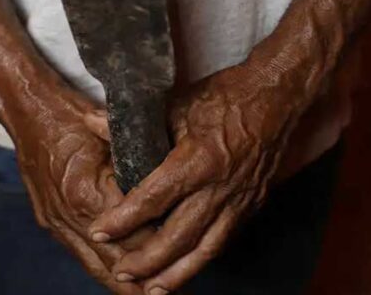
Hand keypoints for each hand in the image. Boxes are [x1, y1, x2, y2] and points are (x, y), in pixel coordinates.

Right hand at [0, 71, 152, 294]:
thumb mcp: (111, 132)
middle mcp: (69, 215)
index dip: (158, 247)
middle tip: (171, 292)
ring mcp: (56, 222)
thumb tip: (168, 183)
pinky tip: (121, 280)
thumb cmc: (69, 114)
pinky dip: (103, 270)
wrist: (25, 110)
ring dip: (123, 283)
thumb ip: (137, 160)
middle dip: (143, 278)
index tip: (182, 255)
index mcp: (86, 192)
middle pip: (114, 260)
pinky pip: (80, 256)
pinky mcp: (50, 223)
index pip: (131, 233)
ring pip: (95, 266)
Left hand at [89, 62, 309, 293]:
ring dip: (177, 273)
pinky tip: (187, 267)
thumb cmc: (227, 95)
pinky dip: (203, 258)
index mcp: (198, 160)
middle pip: (178, 236)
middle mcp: (219, 187)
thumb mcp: (176, 103)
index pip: (153, 199)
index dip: (124, 220)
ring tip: (153, 290)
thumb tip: (92, 122)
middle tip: (122, 272)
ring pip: (205, 248)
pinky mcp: (252, 204)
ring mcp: (239, 199)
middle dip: (147, 260)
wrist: (277, 96)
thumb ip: (132, 122)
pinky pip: (224, 239)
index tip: (101, 232)